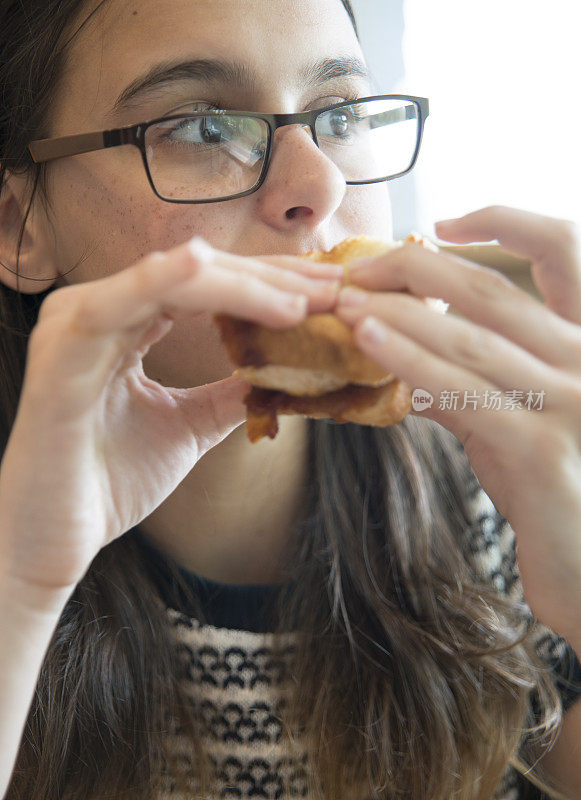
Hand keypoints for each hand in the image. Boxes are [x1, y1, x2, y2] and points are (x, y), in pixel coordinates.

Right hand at [0, 237, 340, 595]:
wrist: (53, 542)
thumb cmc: (108, 482)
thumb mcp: (187, 428)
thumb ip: (227, 395)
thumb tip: (283, 375)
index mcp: (125, 322)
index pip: (207, 285)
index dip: (270, 284)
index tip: (328, 292)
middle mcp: (99, 310)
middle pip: (198, 273)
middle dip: (270, 279)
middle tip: (333, 287)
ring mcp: (76, 326)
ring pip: (171, 280)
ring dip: (242, 285)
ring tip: (304, 298)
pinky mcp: (61, 354)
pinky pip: (117, 303)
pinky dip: (164, 282)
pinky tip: (206, 267)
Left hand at [335, 206, 580, 643]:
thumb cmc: (551, 493)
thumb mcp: (513, 424)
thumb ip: (469, 384)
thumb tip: (405, 355)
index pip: (563, 251)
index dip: (506, 221)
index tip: (442, 224)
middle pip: (494, 290)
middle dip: (417, 269)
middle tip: (359, 270)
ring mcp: (571, 403)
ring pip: (471, 337)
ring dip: (398, 312)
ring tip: (346, 301)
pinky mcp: (541, 449)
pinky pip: (464, 392)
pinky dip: (411, 361)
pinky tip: (369, 343)